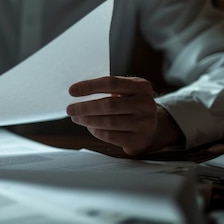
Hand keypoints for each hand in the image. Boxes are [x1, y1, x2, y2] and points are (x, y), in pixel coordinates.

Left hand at [66, 76, 182, 155]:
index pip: (111, 83)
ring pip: (109, 122)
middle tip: (70, 109)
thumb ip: (107, 89)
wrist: (154, 127)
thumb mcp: (126, 92)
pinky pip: (111, 136)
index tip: (72, 90)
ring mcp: (145, 123)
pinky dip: (96, 131)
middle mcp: (146, 104)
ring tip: (76, 118)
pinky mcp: (139, 140)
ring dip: (88, 120)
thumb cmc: (132, 105)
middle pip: (109, 104)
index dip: (89, 86)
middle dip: (85, 107)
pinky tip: (90, 127)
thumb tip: (77, 92)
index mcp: (142, 86)